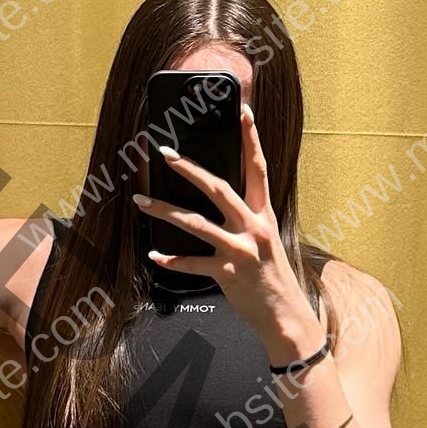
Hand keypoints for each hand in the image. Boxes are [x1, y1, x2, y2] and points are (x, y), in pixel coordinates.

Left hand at [134, 101, 326, 364]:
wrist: (285, 315)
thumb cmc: (273, 278)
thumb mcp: (265, 242)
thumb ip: (247, 221)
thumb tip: (223, 203)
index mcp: (264, 215)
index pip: (258, 168)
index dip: (251, 138)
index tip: (241, 112)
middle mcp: (253, 227)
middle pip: (219, 187)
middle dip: (190, 168)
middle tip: (165, 153)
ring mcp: (239, 249)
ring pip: (196, 222)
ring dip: (165, 210)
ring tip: (141, 201)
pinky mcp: (227, 272)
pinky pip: (192, 263)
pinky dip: (171, 259)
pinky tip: (154, 254)